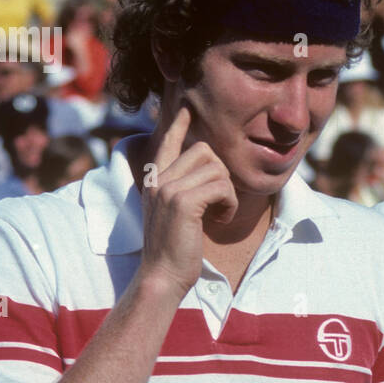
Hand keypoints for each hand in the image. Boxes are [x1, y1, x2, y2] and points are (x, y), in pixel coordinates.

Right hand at [138, 106, 237, 299]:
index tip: (188, 106)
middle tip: (219, 202)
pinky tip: (220, 220)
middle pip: (204, 150)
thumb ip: (182, 188)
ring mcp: (168, 189)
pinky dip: (229, 204)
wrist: (162, 276)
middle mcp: (158, 179)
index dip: (180, 123)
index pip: (167, 141)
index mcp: (155, 180)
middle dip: (221, 174)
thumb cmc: (174, 249)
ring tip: (218, 213)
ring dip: (227, 193)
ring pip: (216, 168)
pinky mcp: (182, 202)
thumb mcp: (174, 212)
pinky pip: (221, 186)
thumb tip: (207, 167)